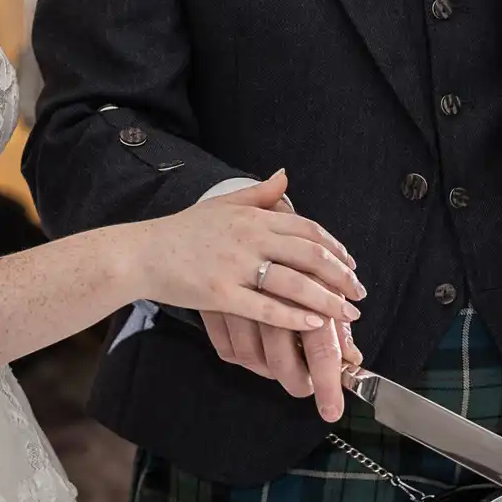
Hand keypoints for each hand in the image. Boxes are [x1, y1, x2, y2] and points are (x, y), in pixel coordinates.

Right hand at [191, 175, 365, 421]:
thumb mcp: (222, 205)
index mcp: (252, 217)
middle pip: (309, 255)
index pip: (306, 229)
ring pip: (293, 283)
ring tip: (347, 314)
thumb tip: (285, 176)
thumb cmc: (182, 231)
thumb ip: (258, 194)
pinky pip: (265, 307)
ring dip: (327, 300)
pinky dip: (293, 316)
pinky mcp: (220, 293)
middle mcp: (248, 238)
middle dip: (340, 275)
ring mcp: (234, 266)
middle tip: (359, 293)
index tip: (351, 264)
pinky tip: (314, 324)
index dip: (334, 247)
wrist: (141, 253)